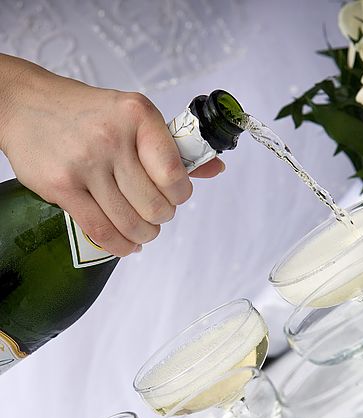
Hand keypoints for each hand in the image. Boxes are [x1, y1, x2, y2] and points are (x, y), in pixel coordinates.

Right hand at [0, 54, 224, 255]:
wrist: (25, 105)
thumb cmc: (86, 114)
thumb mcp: (133, 117)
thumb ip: (173, 147)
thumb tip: (216, 168)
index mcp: (137, 116)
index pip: (174, 174)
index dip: (180, 195)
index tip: (175, 197)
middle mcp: (112, 138)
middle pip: (155, 206)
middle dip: (160, 218)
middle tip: (154, 214)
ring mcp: (85, 164)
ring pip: (131, 223)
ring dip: (143, 235)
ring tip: (142, 230)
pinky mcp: (62, 187)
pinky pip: (102, 231)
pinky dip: (120, 246)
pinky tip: (125, 244)